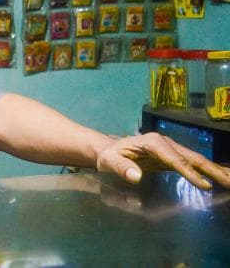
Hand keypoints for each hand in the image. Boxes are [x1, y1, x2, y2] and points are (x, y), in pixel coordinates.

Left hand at [95, 132, 229, 189]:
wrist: (109, 150)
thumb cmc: (109, 156)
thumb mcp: (109, 162)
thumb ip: (121, 168)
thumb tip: (135, 176)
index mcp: (151, 142)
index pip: (173, 157)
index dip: (189, 171)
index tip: (204, 185)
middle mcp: (164, 142)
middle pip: (190, 156)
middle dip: (211, 169)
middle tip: (229, 182)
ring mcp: (170, 148)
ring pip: (196, 159)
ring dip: (215, 170)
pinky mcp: (173, 156)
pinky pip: (193, 163)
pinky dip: (208, 170)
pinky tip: (221, 176)